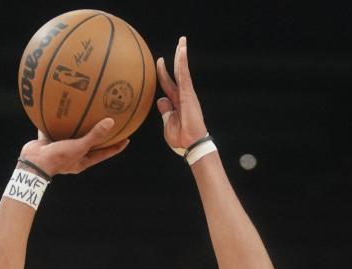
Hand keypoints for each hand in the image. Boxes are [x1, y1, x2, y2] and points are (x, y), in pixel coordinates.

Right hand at [20, 118, 129, 177]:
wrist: (33, 162)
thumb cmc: (58, 158)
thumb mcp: (79, 147)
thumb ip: (94, 136)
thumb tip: (111, 122)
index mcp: (82, 161)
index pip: (104, 154)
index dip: (116, 147)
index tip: (127, 138)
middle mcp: (73, 155)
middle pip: (90, 144)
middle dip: (99, 134)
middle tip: (110, 122)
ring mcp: (60, 148)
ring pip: (72, 134)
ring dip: (78, 125)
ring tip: (86, 111)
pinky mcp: (49, 140)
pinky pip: (55, 127)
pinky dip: (58, 118)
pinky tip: (60, 105)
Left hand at [157, 37, 208, 153]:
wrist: (191, 145)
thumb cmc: (181, 140)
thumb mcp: (168, 125)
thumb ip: (165, 112)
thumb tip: (161, 100)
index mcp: (176, 103)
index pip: (168, 84)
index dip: (163, 73)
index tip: (160, 61)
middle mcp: (183, 95)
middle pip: (178, 72)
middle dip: (177, 57)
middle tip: (180, 43)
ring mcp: (186, 94)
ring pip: (182, 70)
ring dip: (181, 55)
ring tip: (182, 41)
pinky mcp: (189, 94)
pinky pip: (184, 75)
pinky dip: (182, 63)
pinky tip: (182, 51)